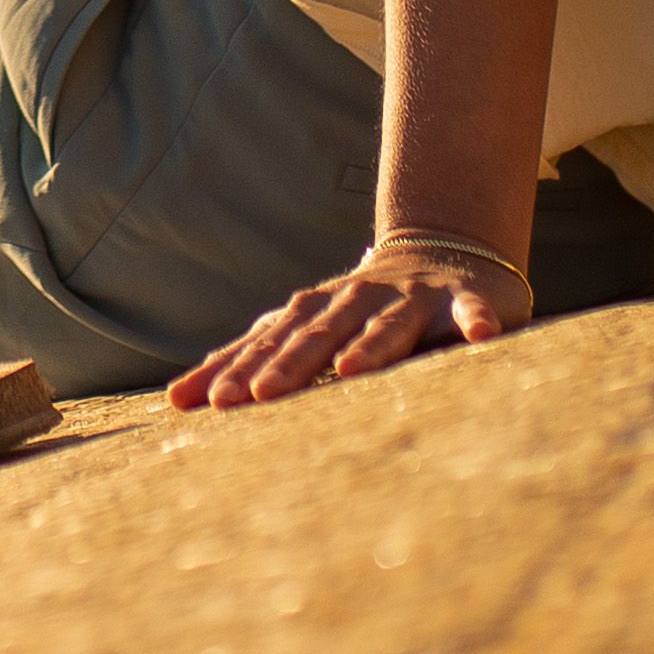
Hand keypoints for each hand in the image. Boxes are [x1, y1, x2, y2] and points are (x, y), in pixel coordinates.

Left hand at [166, 241, 529, 409]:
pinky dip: (475, 322)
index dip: (237, 368)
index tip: (205, 402)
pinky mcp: (466, 301)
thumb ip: (251, 360)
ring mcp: (412, 300)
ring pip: (389, 325)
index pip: (269, 342)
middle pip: (318, 334)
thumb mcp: (306, 331)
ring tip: (352, 371)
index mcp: (317, 312)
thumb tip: (174, 399)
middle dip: (288, 364)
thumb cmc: (359, 310)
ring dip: (371, 346)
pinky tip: (479, 336)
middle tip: (257, 396)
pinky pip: (471, 313)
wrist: (442, 251)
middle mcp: (358, 302)